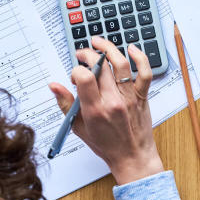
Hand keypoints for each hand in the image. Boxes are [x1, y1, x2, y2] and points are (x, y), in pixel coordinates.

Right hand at [49, 36, 163, 184]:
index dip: (76, 70)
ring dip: (108, 48)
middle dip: (87, 55)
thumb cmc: (106, 145)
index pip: (83, 77)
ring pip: (120, 64)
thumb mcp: (79, 127)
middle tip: (82, 55)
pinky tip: (131, 49)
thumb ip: (65, 104)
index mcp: (95, 109)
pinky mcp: (141, 96)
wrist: (132, 157)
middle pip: (99, 66)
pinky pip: (145, 73)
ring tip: (98, 43)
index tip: (75, 75)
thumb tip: (54, 85)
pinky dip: (140, 58)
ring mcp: (129, 97)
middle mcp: (112, 101)